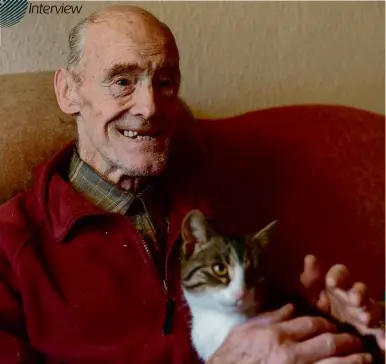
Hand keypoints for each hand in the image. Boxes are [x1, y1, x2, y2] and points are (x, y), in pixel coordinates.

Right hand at [207, 303, 371, 363]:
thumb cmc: (232, 355)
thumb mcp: (245, 329)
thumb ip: (270, 317)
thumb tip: (289, 307)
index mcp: (277, 335)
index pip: (310, 323)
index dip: (324, 323)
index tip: (330, 325)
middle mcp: (290, 354)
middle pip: (326, 342)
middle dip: (344, 339)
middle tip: (353, 340)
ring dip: (352, 360)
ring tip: (364, 358)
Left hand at [300, 255, 384, 350]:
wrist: (324, 337)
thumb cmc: (318, 309)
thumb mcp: (310, 295)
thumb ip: (309, 279)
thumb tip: (311, 258)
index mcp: (338, 286)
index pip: (340, 273)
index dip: (338, 275)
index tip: (331, 282)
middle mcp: (354, 297)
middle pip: (360, 290)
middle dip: (359, 292)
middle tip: (354, 298)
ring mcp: (366, 314)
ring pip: (375, 309)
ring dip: (372, 312)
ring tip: (366, 319)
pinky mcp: (374, 333)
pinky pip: (382, 333)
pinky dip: (384, 337)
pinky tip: (383, 342)